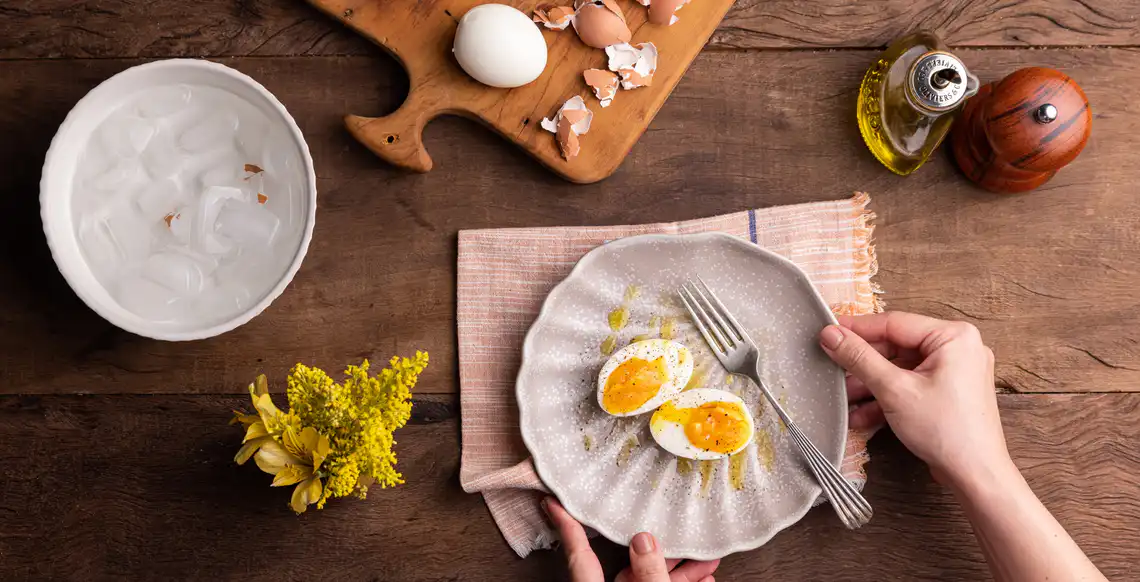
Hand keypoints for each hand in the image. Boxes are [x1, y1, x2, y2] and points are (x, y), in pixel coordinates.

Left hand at [543, 497, 719, 581]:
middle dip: (661, 546)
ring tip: (706, 555)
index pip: (579, 555)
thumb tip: (644, 540)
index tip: (551, 501)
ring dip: (681, 567)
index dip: (565, 525)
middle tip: (676, 525)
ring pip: (653, 578)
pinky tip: (705, 576)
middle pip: (631, 564)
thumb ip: (649, 574)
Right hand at [819, 311, 1013, 491]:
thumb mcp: (894, 390)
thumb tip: (831, 334)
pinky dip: (888, 396)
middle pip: (896, 346)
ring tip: (843, 397)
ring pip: (900, 368)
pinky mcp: (948, 391)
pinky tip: (861, 414)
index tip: (827, 332)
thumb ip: (859, 358)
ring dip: (870, 384)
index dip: (856, 329)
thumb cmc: (947, 431)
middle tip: (831, 367)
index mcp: (953, 336)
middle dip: (862, 364)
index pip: (893, 323)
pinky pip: (911, 384)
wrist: (976, 475)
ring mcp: (955, 371)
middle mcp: (958, 347)